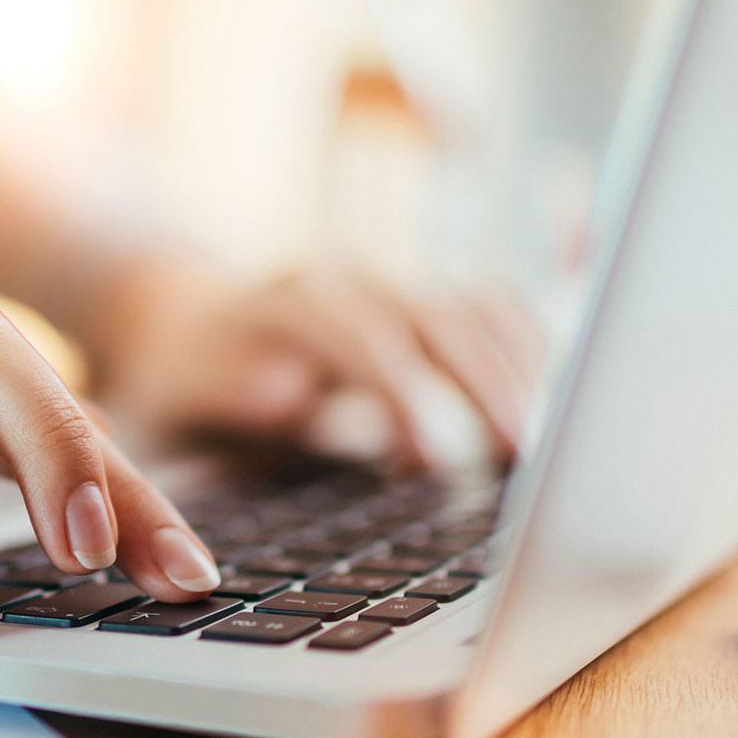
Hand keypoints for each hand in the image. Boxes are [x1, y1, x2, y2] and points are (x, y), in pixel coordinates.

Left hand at [94, 265, 545, 465]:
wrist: (180, 325)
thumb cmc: (183, 384)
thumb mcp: (182, 396)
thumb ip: (232, 393)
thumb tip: (291, 391)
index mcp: (291, 300)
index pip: (364, 335)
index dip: (406, 393)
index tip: (436, 458)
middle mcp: (351, 279)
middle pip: (441, 315)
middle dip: (487, 385)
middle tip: (525, 456)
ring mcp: (393, 285)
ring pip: (479, 308)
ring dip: (521, 371)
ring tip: (552, 444)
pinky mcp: (422, 304)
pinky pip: (495, 310)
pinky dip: (531, 350)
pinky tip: (557, 403)